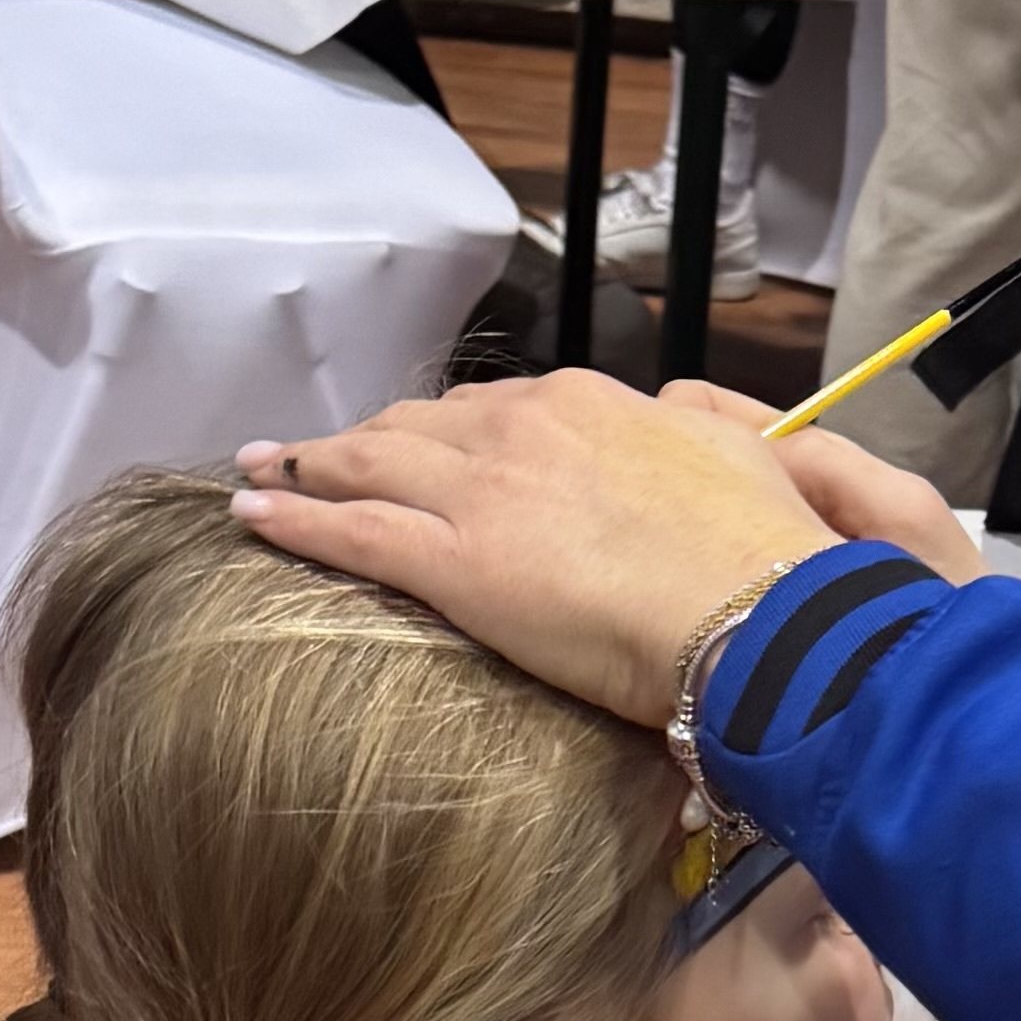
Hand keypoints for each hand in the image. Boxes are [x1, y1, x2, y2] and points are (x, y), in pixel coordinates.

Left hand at [231, 367, 972, 723]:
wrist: (763, 616)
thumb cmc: (769, 558)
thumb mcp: (746, 465)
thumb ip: (697, 442)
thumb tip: (682, 430)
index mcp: (599, 405)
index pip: (505, 407)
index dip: (459, 428)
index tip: (433, 443)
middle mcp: (528, 428)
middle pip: (426, 425)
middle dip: (370, 438)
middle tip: (323, 454)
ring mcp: (485, 491)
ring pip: (372, 463)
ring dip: (309, 465)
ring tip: (264, 470)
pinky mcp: (457, 561)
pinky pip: (353, 529)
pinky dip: (294, 518)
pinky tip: (251, 514)